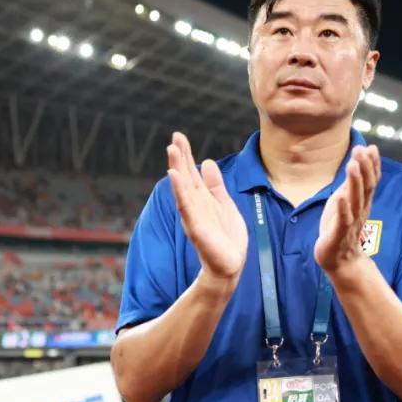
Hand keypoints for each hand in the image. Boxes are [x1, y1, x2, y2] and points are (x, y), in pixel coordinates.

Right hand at [166, 131, 247, 283]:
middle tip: (174, 137)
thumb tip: (207, 162)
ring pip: (183, 188)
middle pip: (185, 176)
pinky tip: (174, 176)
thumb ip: (215, 185)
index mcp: (202, 199)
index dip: (186, 155)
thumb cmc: (227, 238)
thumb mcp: (225, 204)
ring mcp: (193, 215)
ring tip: (171, 150)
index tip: (178, 136)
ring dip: (177, 168)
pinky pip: (186, 206)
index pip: (191, 173)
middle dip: (180, 157)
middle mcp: (195, 205)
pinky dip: (180, 190)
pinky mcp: (195, 227)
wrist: (230, 265)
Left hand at [315, 144, 379, 274]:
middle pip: (366, 188)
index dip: (372, 165)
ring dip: (355, 182)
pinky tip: (341, 196)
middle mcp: (359, 211)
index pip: (371, 181)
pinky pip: (342, 220)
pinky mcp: (338, 234)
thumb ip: (354, 183)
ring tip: (352, 165)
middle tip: (360, 150)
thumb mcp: (347, 201)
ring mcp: (350, 222)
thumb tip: (359, 161)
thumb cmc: (341, 227)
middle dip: (364, 168)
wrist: (340, 260)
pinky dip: (342, 208)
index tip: (371, 147)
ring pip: (355, 200)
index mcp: (362, 202)